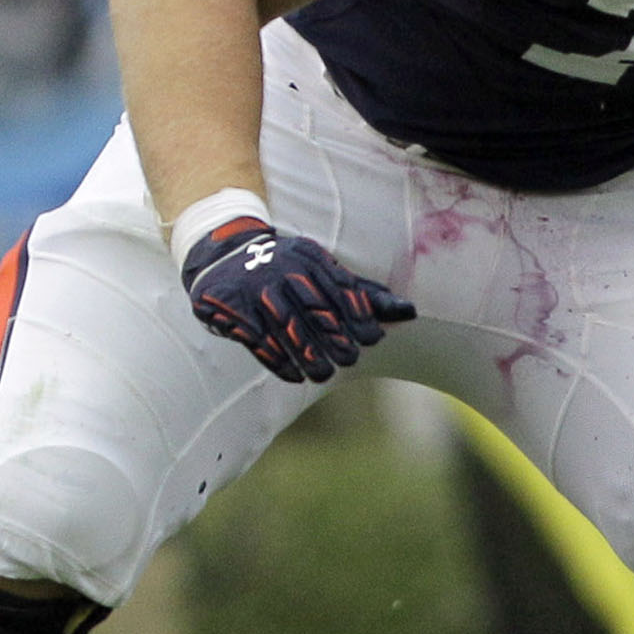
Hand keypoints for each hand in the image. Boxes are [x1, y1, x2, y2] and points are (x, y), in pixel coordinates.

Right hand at [181, 216, 414, 382]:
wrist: (223, 257)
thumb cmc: (286, 271)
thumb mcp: (323, 274)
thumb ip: (363, 295)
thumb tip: (410, 312)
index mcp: (308, 257)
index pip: (338, 286)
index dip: (358, 312)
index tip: (373, 338)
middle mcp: (281, 267)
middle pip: (312, 306)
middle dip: (333, 335)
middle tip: (349, 360)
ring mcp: (254, 286)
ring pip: (285, 323)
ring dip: (306, 352)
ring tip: (322, 374)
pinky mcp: (229, 305)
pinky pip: (256, 336)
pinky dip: (276, 359)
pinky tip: (293, 376)